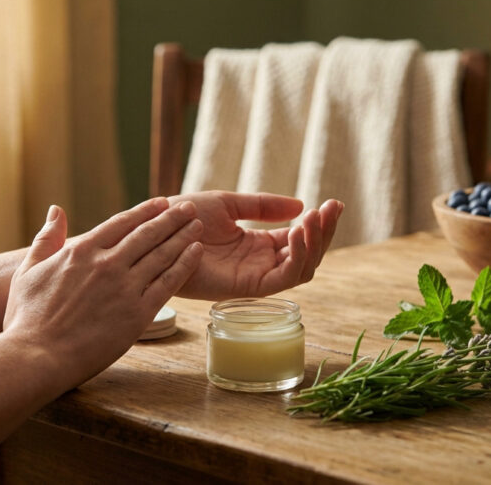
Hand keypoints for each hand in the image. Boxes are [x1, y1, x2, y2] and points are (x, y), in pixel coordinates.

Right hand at [2, 198, 203, 387]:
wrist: (37, 356)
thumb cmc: (27, 319)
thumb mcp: (28, 271)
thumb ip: (46, 239)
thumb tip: (56, 210)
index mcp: (82, 251)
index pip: (121, 223)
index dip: (144, 211)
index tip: (161, 202)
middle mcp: (107, 264)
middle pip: (147, 234)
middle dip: (171, 218)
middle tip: (188, 207)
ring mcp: (125, 287)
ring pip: (162, 254)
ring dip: (183, 237)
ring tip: (198, 224)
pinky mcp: (138, 313)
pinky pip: (168, 283)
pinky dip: (185, 265)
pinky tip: (196, 253)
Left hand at [168, 191, 342, 299]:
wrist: (156, 230)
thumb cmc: (182, 217)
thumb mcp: (229, 204)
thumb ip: (264, 206)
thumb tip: (301, 206)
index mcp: (256, 245)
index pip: (299, 239)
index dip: (318, 224)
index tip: (332, 203)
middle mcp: (259, 263)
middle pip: (307, 256)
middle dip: (324, 232)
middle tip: (333, 208)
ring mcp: (254, 277)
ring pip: (301, 269)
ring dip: (315, 243)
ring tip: (317, 218)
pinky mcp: (245, 288)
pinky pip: (283, 278)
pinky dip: (297, 257)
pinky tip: (298, 233)